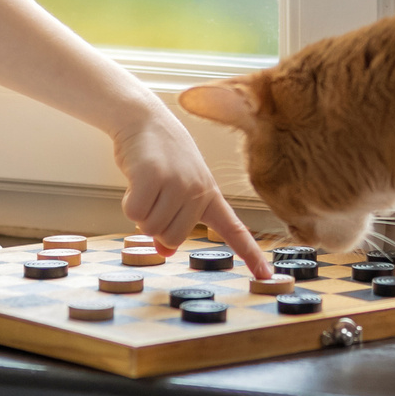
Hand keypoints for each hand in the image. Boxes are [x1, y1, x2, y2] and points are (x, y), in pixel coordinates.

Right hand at [113, 108, 273, 279]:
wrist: (145, 119)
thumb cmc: (161, 158)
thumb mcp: (176, 188)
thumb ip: (176, 220)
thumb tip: (164, 251)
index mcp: (210, 195)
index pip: (235, 230)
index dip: (250, 255)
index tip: (266, 276)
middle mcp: (199, 191)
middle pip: (173, 239)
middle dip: (156, 226)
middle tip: (155, 197)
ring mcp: (178, 183)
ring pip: (151, 228)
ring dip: (141, 212)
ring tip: (147, 184)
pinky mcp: (153, 177)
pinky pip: (134, 213)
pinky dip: (128, 202)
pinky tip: (135, 180)